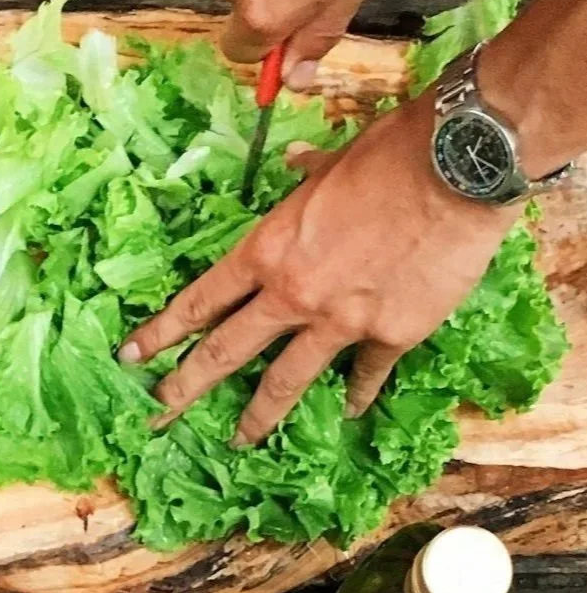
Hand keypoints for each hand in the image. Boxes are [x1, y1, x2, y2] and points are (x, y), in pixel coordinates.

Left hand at [118, 95, 516, 443]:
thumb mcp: (332, 162)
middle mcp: (292, 294)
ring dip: (258, 416)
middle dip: (186, 387)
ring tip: (239, 440)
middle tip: (159, 414)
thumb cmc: (390, 152)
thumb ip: (305, 179)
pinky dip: (358, 394)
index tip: (132, 356)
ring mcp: (340, 322)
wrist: (459, 166)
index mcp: (268, 251)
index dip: (162, 332)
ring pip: (285, 381)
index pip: (200, 301)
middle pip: (225, 352)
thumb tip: (294, 167)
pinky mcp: (391, 335)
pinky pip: (365, 374)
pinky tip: (349, 411)